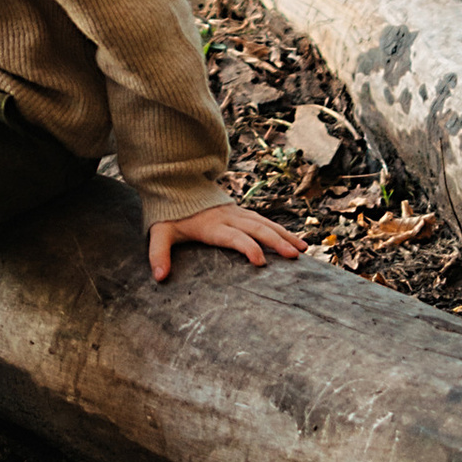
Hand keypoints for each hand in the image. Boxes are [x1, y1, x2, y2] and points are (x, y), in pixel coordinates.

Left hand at [146, 199, 308, 280]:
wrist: (177, 184)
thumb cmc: (169, 214)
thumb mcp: (160, 232)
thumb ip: (158, 254)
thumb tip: (159, 277)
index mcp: (211, 225)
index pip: (233, 236)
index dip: (246, 247)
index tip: (261, 261)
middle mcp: (228, 217)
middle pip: (256, 228)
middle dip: (276, 241)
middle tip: (295, 256)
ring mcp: (237, 213)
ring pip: (265, 223)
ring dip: (284, 235)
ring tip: (303, 249)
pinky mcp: (241, 212)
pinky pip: (264, 220)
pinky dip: (281, 230)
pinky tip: (295, 240)